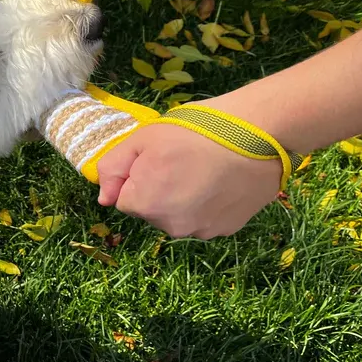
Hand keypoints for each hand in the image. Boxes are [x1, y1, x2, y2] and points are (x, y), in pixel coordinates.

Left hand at [96, 123, 281, 238]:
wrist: (257, 135)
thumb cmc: (194, 131)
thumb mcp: (142, 139)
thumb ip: (113, 168)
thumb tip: (104, 199)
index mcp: (145, 204)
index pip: (125, 199)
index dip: (137, 176)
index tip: (157, 158)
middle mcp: (170, 227)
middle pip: (151, 210)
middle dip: (157, 190)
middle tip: (181, 162)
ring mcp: (201, 231)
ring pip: (177, 217)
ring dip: (182, 200)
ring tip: (203, 170)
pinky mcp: (226, 230)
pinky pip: (203, 219)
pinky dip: (206, 205)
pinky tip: (219, 181)